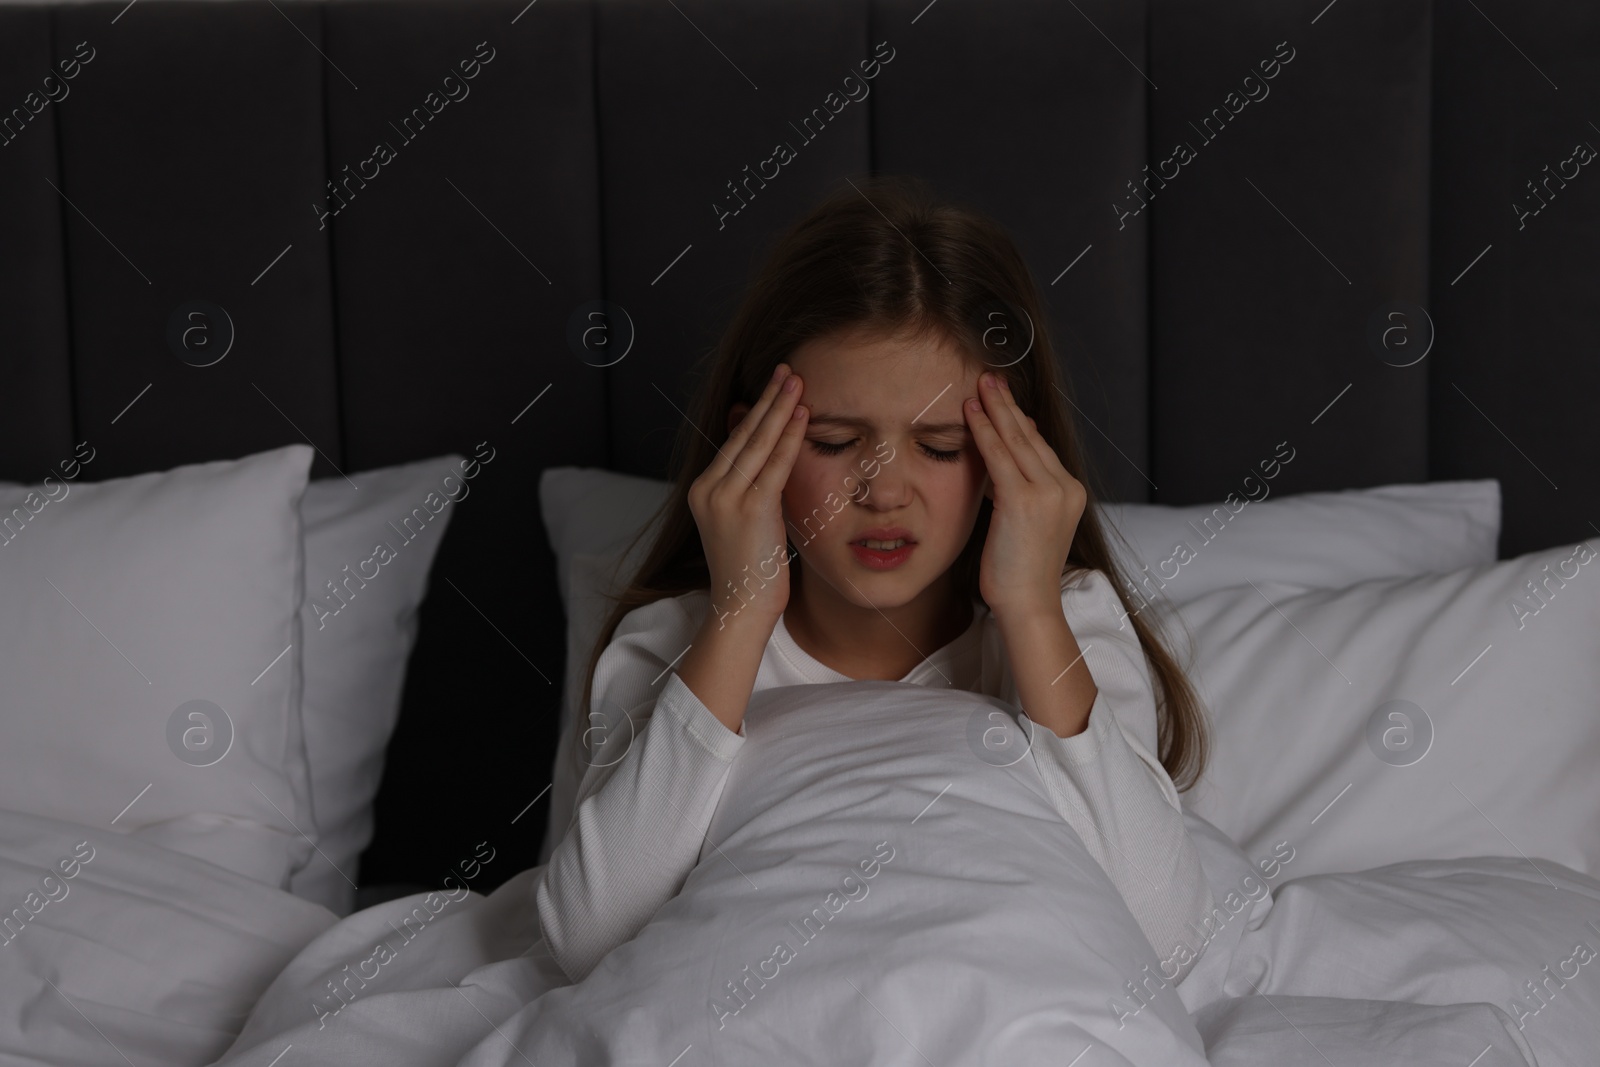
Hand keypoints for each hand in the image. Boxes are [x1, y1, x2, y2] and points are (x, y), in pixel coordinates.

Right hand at [688, 363, 807, 631]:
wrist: (741, 608)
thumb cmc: (751, 572)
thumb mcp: (745, 524)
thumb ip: (753, 491)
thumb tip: (772, 463)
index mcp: (703, 491)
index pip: (734, 443)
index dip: (756, 413)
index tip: (773, 388)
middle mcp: (708, 489)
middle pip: (743, 434)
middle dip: (767, 400)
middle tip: (786, 370)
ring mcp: (725, 498)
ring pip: (757, 443)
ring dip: (779, 408)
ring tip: (796, 381)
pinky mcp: (748, 508)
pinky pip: (774, 464)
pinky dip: (790, 437)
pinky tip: (802, 415)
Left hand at [963, 372, 1086, 619]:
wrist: (1028, 606)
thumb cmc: (1019, 575)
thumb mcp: (1024, 527)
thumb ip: (1018, 495)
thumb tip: (1000, 468)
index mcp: (1070, 494)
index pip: (1040, 449)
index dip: (1019, 422)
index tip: (1003, 401)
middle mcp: (1065, 488)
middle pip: (1031, 437)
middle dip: (1008, 405)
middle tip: (991, 378)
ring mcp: (1048, 492)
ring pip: (1017, 440)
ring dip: (996, 408)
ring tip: (980, 385)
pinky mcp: (1025, 500)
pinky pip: (999, 456)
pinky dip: (984, 431)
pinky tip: (970, 413)